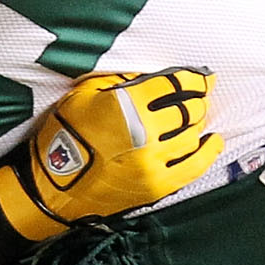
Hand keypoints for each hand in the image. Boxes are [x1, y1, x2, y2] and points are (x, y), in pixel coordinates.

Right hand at [0, 68, 221, 247]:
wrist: (51, 189)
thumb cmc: (62, 137)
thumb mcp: (83, 96)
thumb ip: (119, 83)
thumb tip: (151, 80)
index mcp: (125, 107)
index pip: (172, 85)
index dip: (192, 78)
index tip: (202, 76)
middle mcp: (144, 134)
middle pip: (188, 109)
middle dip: (197, 99)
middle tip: (199, 94)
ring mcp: (153, 163)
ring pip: (192, 135)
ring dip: (198, 122)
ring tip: (196, 116)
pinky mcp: (157, 186)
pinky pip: (194, 166)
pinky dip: (208, 151)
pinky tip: (213, 140)